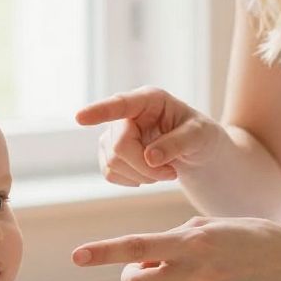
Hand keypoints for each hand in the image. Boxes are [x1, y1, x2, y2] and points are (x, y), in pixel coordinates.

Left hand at [72, 217, 280, 280]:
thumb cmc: (244, 237)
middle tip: (149, 269)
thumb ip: (171, 241)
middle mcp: (198, 271)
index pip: (138, 247)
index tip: (77, 255)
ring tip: (179, 277)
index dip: (104, 252)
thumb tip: (139, 265)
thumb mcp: (208, 226)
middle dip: (133, 279)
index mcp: (193, 241)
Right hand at [77, 86, 223, 186]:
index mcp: (149, 99)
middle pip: (119, 146)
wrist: (196, 151)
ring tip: (165, 171)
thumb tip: (149, 158)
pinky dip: (132, 181)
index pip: (121, 104)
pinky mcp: (109, 154)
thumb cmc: (200, 136)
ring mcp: (114, 133)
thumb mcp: (200, 136)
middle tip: (171, 174)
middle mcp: (127, 113)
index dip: (100, 111)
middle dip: (144, 168)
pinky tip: (149, 175)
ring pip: (113, 163)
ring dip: (141, 176)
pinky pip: (110, 174)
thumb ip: (177, 144)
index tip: (80, 117)